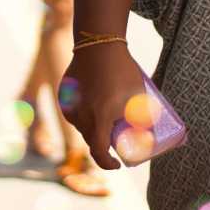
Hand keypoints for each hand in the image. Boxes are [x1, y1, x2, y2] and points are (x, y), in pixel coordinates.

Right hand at [61, 42, 146, 168]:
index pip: (99, 153)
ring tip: (106, 114)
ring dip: (93, 127)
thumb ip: (140, 121)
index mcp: (99, 119)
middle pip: (91, 139)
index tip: (117, 163)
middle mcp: (80, 115)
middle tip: (117, 135)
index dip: (108, 163)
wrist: (98, 46)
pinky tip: (93, 102)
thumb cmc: (122, 72)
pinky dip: (84, 113)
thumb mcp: (138, 99)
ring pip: (81, 126)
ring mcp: (69, 104)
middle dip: (104, 142)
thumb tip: (146, 137)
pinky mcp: (63, 94)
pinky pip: (73, 112)